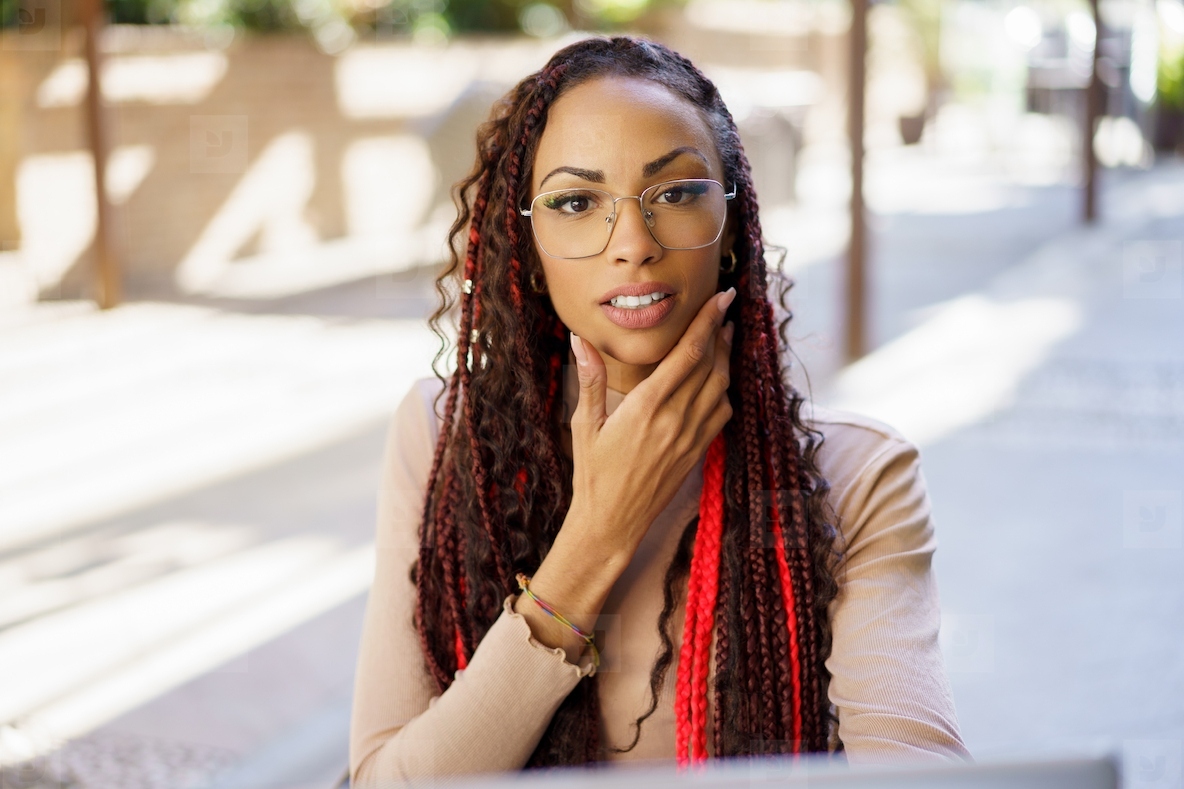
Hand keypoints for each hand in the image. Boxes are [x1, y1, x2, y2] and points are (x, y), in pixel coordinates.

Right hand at [565, 287, 734, 562]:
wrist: (612, 524)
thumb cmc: (593, 475)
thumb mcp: (584, 424)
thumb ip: (589, 380)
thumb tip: (579, 341)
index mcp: (647, 407)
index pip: (688, 353)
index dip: (708, 321)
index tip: (721, 298)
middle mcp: (675, 420)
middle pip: (711, 364)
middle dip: (721, 331)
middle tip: (724, 307)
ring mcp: (690, 438)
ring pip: (721, 387)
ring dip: (726, 358)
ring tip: (724, 335)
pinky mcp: (697, 453)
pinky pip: (721, 414)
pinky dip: (724, 390)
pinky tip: (717, 380)